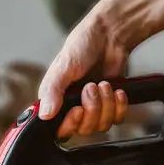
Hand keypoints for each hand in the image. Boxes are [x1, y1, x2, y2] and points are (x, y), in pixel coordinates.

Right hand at [37, 3, 131, 137]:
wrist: (111, 34)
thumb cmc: (83, 45)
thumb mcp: (63, 67)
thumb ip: (52, 91)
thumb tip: (43, 115)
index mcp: (56, 101)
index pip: (60, 130)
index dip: (70, 124)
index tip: (77, 110)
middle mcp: (73, 107)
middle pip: (84, 129)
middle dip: (92, 109)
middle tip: (92, 87)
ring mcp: (93, 107)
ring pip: (101, 125)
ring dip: (106, 104)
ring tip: (104, 84)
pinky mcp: (110, 105)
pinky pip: (117, 118)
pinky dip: (119, 105)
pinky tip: (117, 90)